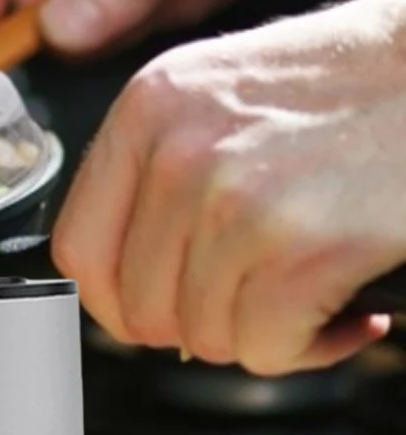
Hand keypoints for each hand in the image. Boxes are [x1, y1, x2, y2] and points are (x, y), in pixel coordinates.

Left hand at [51, 0, 405, 373]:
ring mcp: (234, 202)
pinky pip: (266, 350)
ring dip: (264, 334)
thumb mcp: (222, 93)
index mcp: (148, 111)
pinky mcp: (301, 248)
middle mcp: (178, 155)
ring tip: (312, 291)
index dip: (114, 301)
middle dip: (200, 322)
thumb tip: (126, 279)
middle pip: (139, 308)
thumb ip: (162, 174)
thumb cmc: (357, 83)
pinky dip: (312, 348)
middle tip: (257, 299)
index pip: (77, 251)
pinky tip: (349, 312)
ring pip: (203, 337)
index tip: (150, 313)